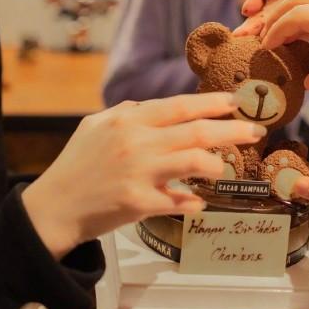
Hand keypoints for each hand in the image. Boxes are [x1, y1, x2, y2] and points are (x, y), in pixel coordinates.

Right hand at [22, 93, 267, 257]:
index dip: (212, 103)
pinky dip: (193, 201)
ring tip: (224, 168)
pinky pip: (180, 201)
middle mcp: (137, 142)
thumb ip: (127, 113)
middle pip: (197, 132)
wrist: (53, 207)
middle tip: (256, 130)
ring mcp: (139, 173)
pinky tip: (198, 201)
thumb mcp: (96, 125)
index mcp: (128, 120)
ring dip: (217, 165)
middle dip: (232, 130)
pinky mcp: (138, 203)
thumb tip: (153, 108)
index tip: (236, 101)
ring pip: (195, 163)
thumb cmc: (76, 164)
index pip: (180, 106)